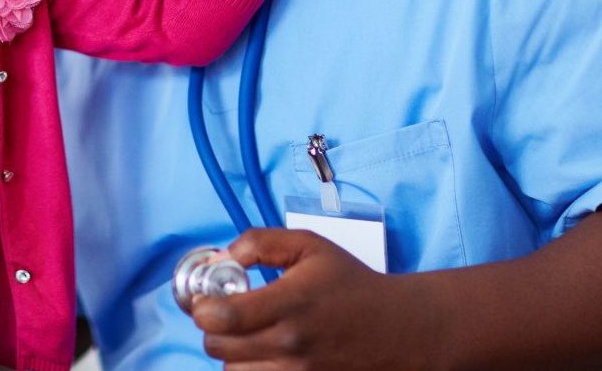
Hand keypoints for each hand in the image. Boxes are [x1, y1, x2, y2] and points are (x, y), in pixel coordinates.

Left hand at [191, 229, 438, 369]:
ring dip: (231, 352)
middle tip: (227, 312)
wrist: (398, 328)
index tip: (209, 295)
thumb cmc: (351, 284)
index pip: (220, 318)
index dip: (202, 306)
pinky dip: (251, 368)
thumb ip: (260, 243)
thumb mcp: (309, 246)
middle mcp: (289, 346)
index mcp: (289, 305)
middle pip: (217, 347)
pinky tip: (264, 352)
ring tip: (249, 333)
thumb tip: (223, 257)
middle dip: (213, 327)